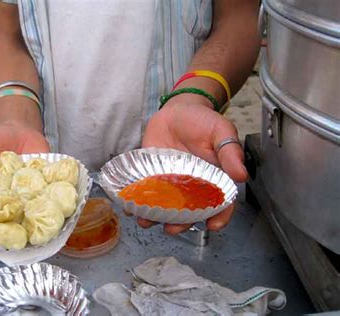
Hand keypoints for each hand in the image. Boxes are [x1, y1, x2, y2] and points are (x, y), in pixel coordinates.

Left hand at [140, 93, 247, 233]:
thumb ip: (230, 152)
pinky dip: (136, 203)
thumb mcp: (220, 131)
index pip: (221, 203)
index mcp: (213, 179)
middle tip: (172, 228)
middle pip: (189, 213)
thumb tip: (241, 175)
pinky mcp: (151, 177)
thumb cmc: (201, 120)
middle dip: (180, 224)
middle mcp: (192, 187)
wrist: (175, 111)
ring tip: (146, 221)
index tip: (214, 225)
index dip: (219, 216)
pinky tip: (129, 207)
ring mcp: (170, 184)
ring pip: (165, 208)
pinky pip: (145, 194)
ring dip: (155, 218)